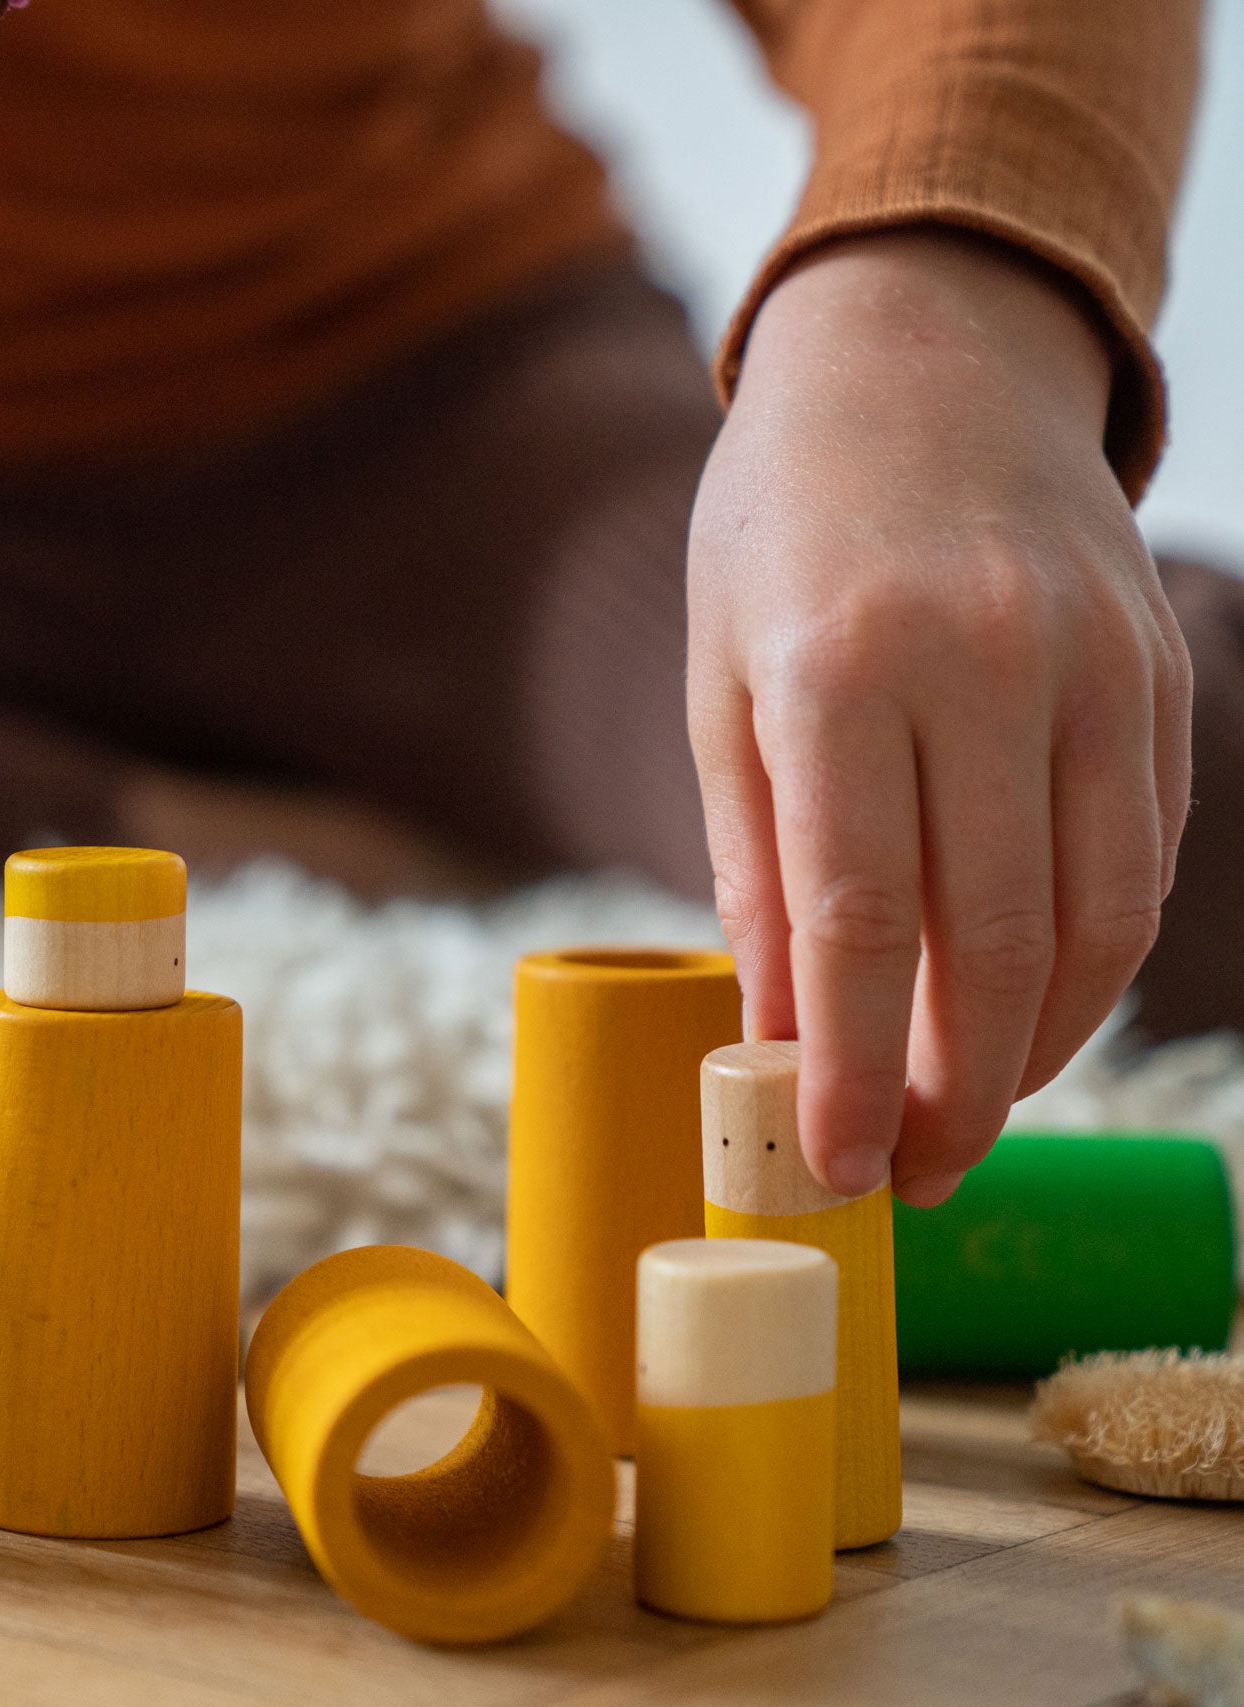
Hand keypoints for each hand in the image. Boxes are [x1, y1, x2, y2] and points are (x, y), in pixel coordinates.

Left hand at [687, 228, 1191, 1203]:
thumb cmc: (785, 533)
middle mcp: (983, 660)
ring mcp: (1093, 661)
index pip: (854, 917)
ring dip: (1042, 1044)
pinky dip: (1096, 954)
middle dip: (958, 1090)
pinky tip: (1037, 1000)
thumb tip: (784, 1033)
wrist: (924, 358)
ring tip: (976, 1108)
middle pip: (991, 938)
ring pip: (1097, 916)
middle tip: (917, 1174)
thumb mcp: (724, 684)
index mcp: (839, 665)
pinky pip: (1145, 852)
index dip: (851, 1066)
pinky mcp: (1158, 668)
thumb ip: (759, 863)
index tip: (836, 1167)